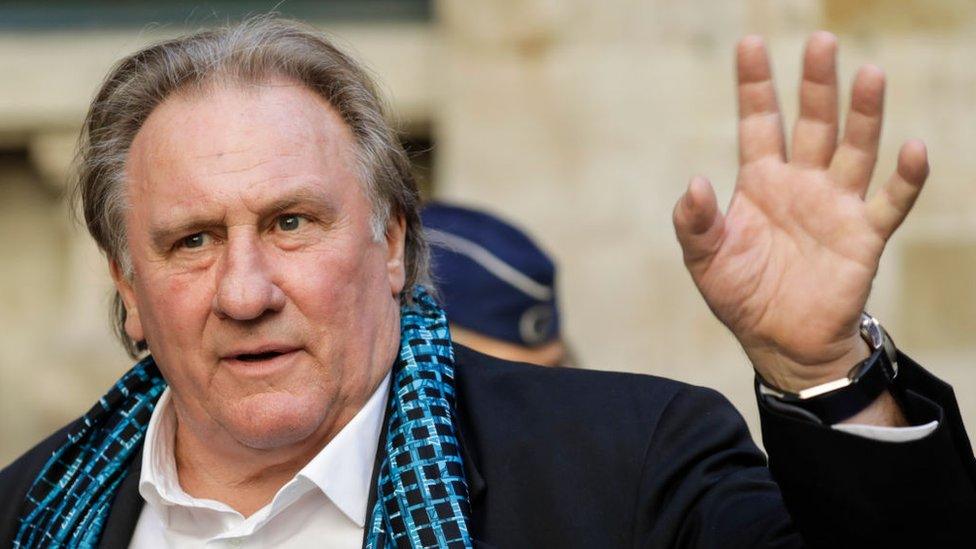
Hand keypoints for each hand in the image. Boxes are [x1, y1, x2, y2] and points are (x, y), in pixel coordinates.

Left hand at [673, 32, 928, 392]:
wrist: (780, 343)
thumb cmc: (741, 295)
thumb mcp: (704, 259)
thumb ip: (695, 222)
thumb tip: (696, 182)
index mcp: (760, 182)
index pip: (759, 123)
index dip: (755, 85)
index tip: (750, 44)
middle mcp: (802, 184)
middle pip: (813, 124)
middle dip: (817, 85)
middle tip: (821, 43)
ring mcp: (836, 206)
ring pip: (854, 150)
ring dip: (863, 115)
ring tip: (868, 75)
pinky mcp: (864, 237)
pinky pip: (889, 202)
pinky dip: (903, 178)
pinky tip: (911, 148)